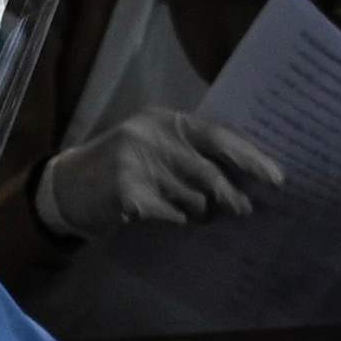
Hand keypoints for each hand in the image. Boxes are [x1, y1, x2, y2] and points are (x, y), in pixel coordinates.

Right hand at [40, 110, 285, 239]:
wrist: (65, 188)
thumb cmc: (118, 167)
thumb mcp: (151, 145)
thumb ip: (189, 151)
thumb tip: (242, 176)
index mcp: (162, 119)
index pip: (217, 135)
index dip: (249, 157)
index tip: (275, 178)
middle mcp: (150, 136)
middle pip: (209, 173)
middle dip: (231, 196)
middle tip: (245, 210)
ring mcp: (137, 164)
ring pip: (193, 199)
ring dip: (199, 212)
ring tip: (190, 213)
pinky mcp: (128, 194)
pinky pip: (172, 216)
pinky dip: (175, 221)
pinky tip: (164, 217)